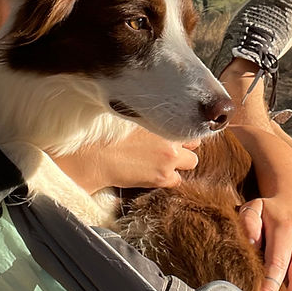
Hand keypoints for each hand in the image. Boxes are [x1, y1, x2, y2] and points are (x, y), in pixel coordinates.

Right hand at [54, 129, 198, 193]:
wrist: (96, 157)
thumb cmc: (108, 133)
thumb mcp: (133, 116)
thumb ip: (151, 115)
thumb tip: (159, 110)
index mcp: (166, 121)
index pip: (190, 125)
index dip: (181, 130)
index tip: (174, 133)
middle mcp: (173, 140)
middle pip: (195, 144)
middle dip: (184, 146)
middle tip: (169, 147)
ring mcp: (169, 161)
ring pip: (191, 163)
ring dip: (179, 162)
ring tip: (163, 161)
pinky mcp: (162, 178)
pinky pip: (176, 180)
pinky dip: (168, 178)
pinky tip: (155, 173)